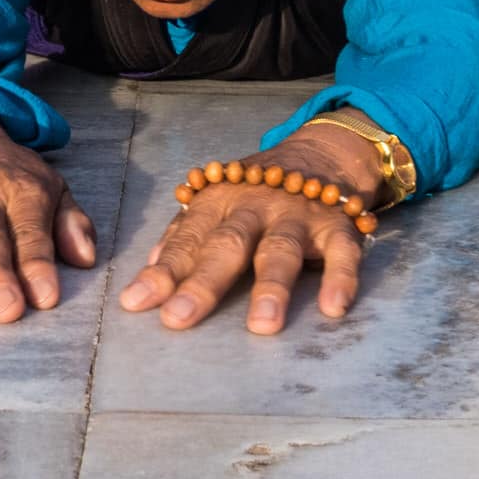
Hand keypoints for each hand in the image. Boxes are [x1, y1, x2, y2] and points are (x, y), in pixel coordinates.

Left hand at [119, 127, 381, 335]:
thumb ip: (185, 236)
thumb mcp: (216, 203)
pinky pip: (342, 252)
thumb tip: (150, 273)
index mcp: (218, 203)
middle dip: (203, 283)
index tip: (135, 303)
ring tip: (262, 326)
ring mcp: (298, 216)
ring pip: (281, 249)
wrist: (321, 152)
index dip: (162, 272)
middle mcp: (255, 207)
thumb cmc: (256, 193)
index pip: (187, 241)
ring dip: (271, 287)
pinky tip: (333, 308)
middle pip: (227, 246)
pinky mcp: (339, 225)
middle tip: (178, 319)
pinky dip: (340, 278)